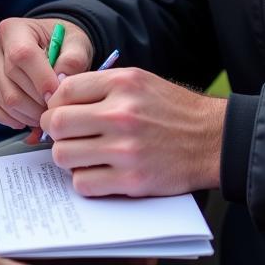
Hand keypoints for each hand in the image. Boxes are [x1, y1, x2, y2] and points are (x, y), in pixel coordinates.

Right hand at [0, 18, 92, 129]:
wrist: (50, 47)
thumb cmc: (63, 43)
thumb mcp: (75, 43)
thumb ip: (73, 59)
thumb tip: (61, 80)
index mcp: (14, 29)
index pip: (22, 55)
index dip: (41, 79)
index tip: (57, 94)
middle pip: (13, 82)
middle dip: (38, 101)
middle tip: (57, 107)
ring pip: (5, 100)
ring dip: (30, 114)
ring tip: (48, 112)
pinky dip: (15, 120)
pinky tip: (32, 116)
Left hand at [40, 67, 225, 196]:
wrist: (210, 138)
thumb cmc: (172, 109)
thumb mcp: (140, 81)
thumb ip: (102, 86)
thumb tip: (60, 97)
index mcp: (123, 83)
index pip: (66, 89)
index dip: (54, 102)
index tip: (58, 110)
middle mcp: (122, 113)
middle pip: (59, 123)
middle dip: (53, 130)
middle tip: (62, 134)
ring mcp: (125, 148)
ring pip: (64, 155)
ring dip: (67, 156)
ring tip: (81, 153)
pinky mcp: (132, 179)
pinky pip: (84, 183)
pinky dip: (84, 179)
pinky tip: (97, 171)